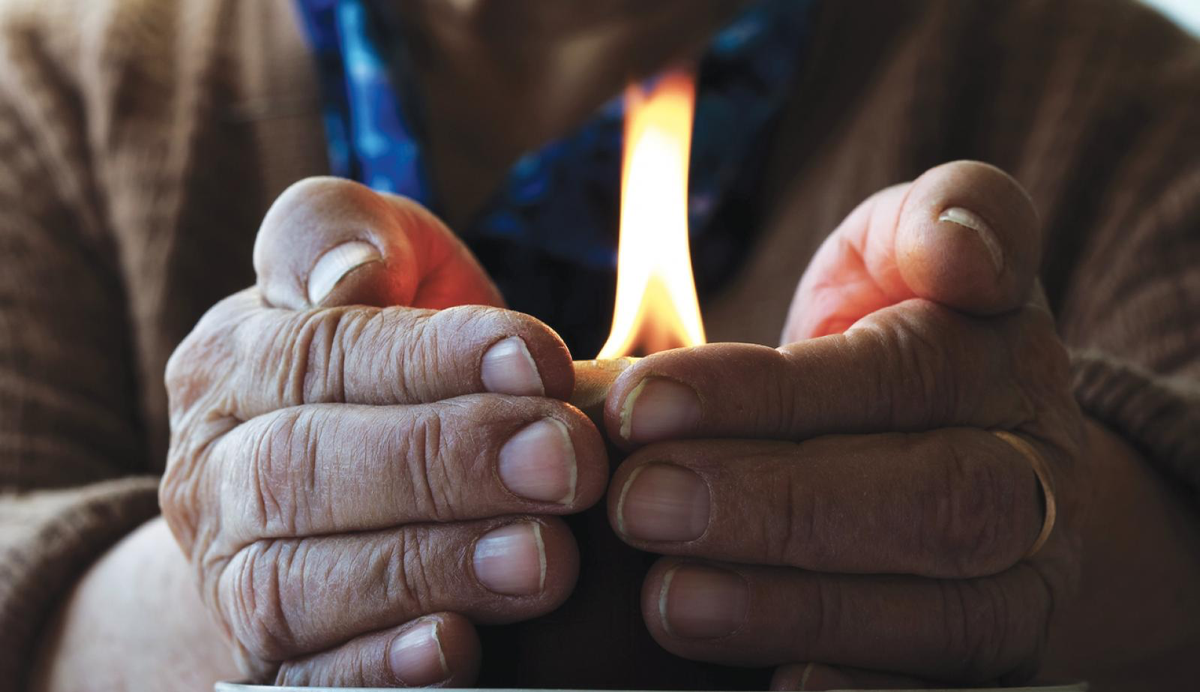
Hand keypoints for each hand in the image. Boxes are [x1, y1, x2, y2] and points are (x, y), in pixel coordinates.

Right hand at [161, 178, 607, 685]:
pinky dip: (377, 668)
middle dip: (442, 462)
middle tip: (566, 462)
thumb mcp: (372, 265)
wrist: (333, 483)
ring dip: (426, 569)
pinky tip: (460, 649)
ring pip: (296, 582)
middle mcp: (211, 471)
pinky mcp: (263, 663)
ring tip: (543, 559)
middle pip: (301, 466)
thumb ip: (344, 235)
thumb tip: (346, 276)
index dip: (429, 357)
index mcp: (234, 361)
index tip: (540, 361)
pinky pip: (299, 681)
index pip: (319, 350)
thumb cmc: (381, 355)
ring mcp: (227, 576)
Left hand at [601, 162, 1084, 685]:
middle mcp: (1039, 464)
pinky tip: (782, 684)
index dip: (777, 389)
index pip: (905, 366)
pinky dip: (874, 688)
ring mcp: (1033, 572)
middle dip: (780, 503)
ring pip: (950, 607)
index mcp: (1005, 348)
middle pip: (939, 493)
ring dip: (802, 605)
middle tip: (641, 501)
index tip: (647, 400)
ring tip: (671, 597)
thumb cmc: (889, 339)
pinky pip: (962, 690)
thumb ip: (923, 224)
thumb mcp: (896, 255)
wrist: (956, 440)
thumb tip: (960, 249)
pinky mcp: (1006, 657)